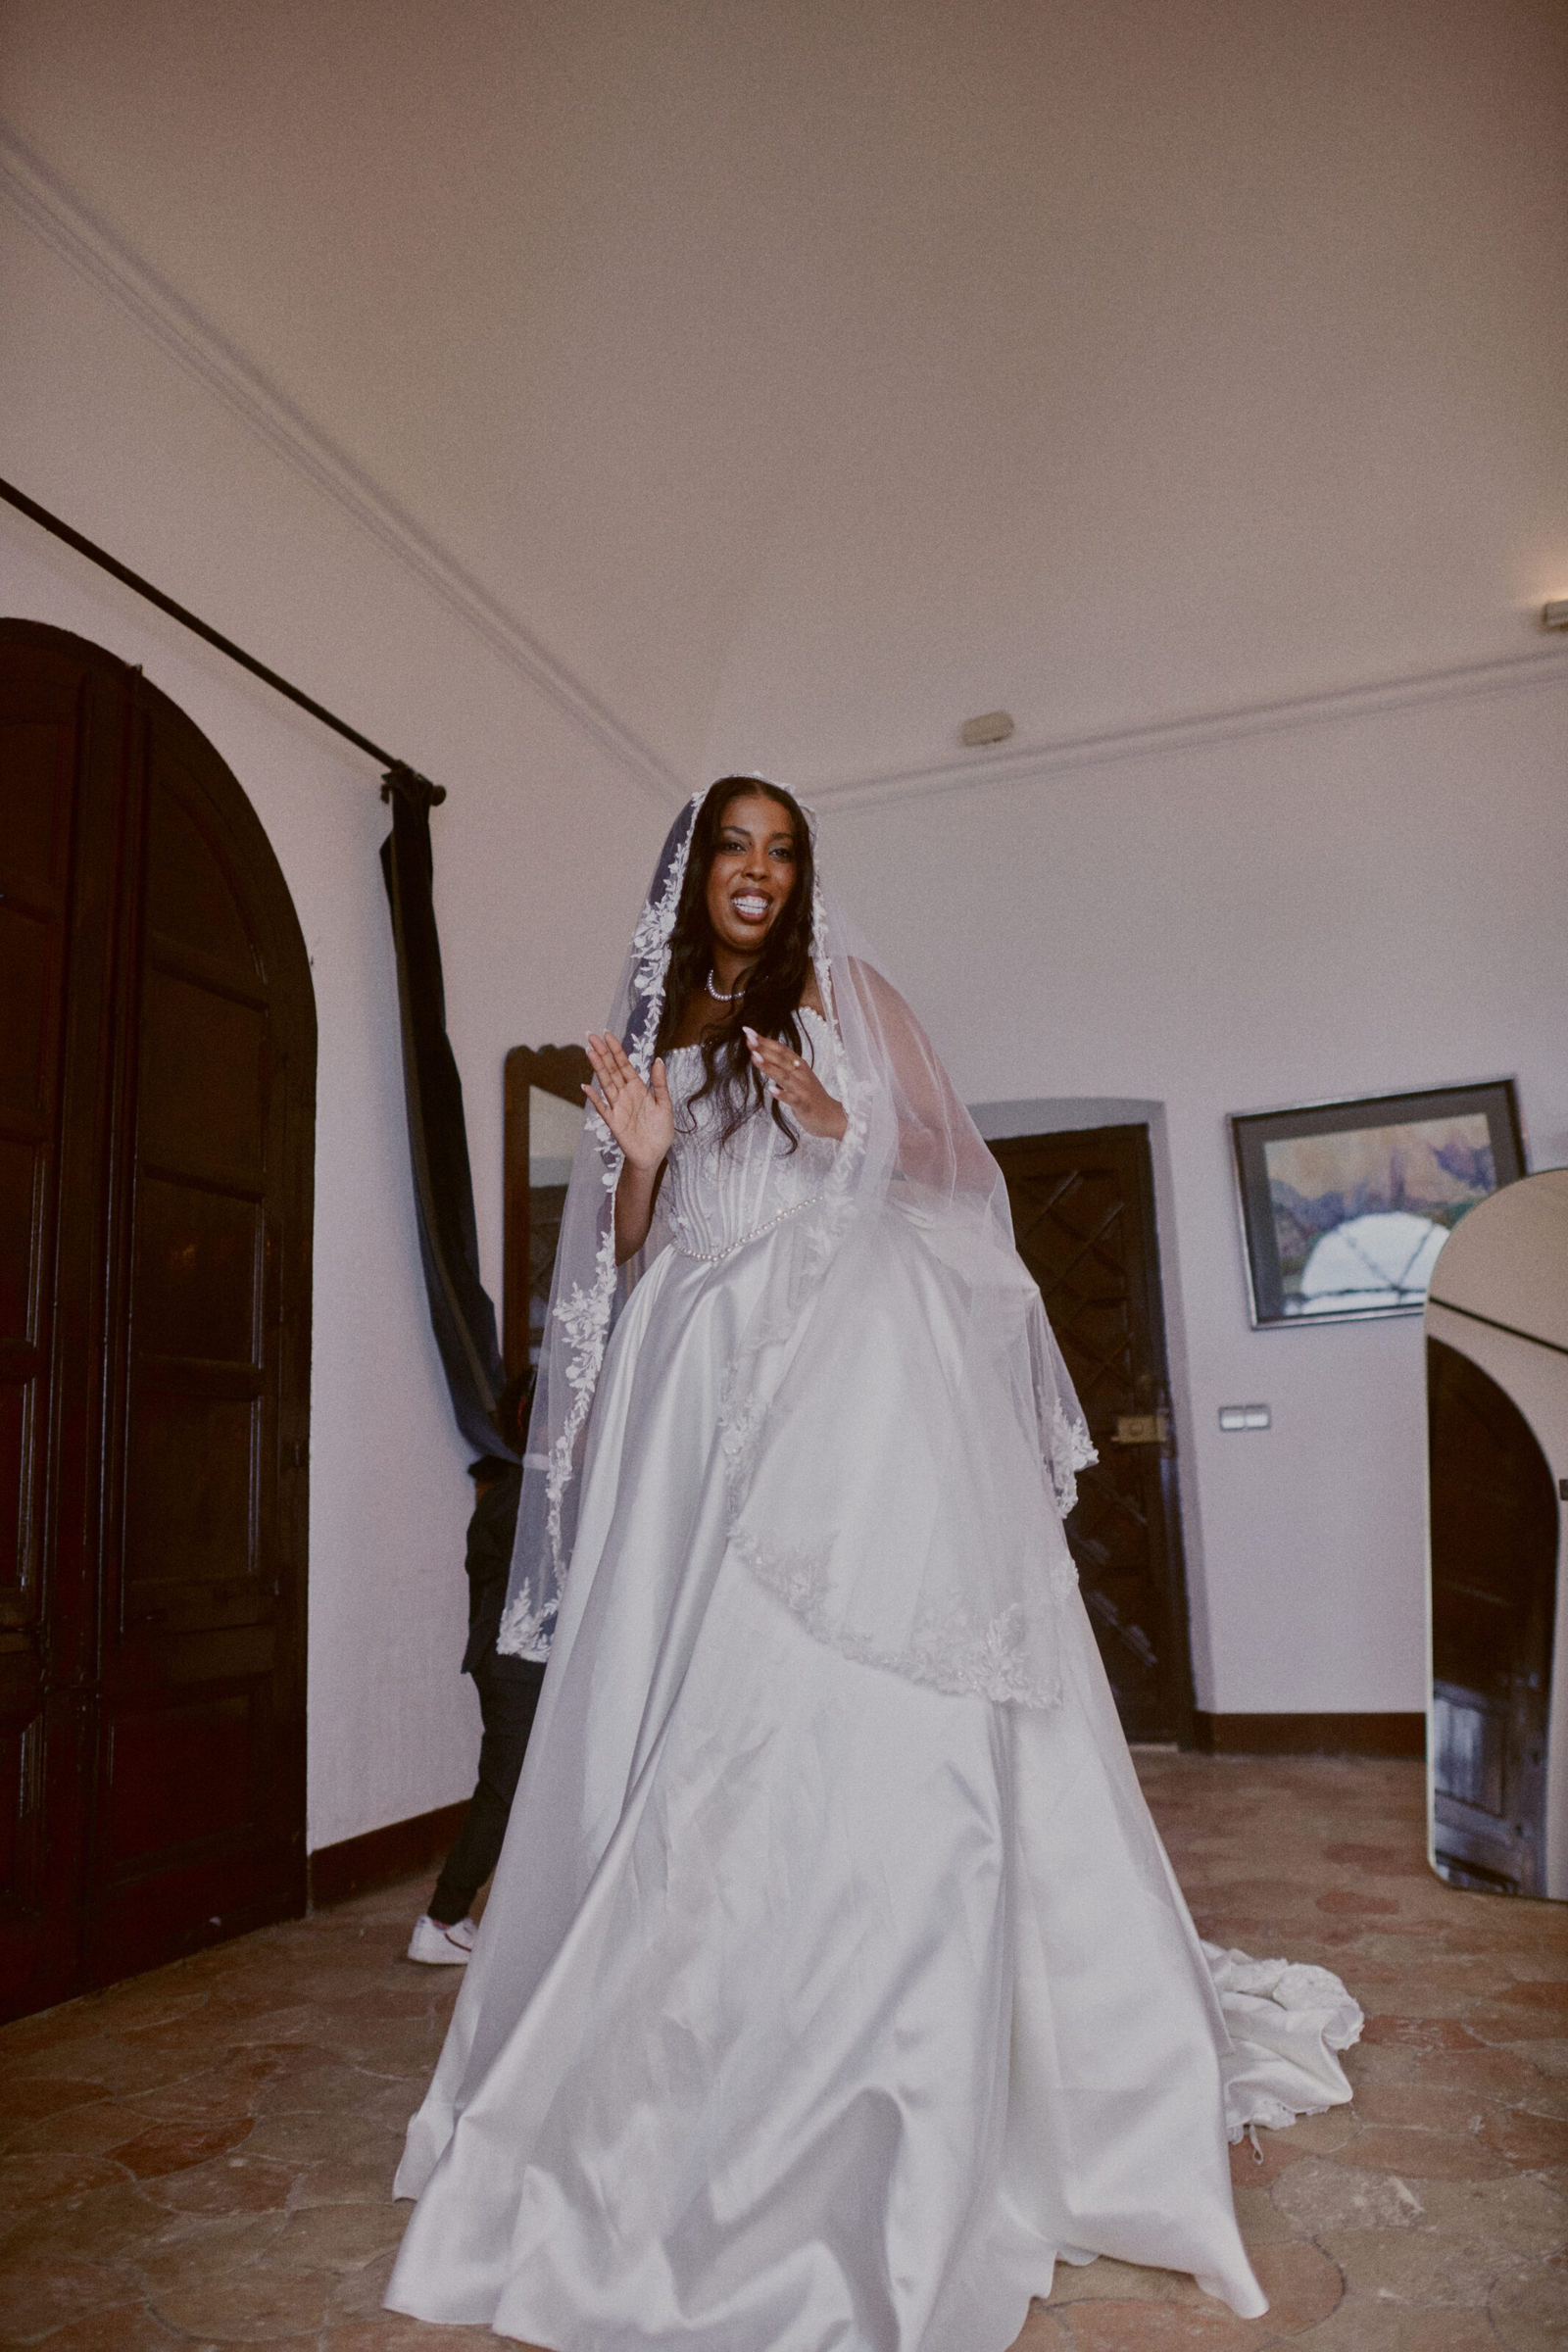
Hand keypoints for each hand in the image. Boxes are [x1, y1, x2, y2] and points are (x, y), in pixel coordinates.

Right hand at [584, 1033, 673, 1170]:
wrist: (654, 1155)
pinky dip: (595, 1098)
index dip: (616, 1049)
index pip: (624, 1064)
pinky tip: (586, 1087)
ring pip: (606, 1083)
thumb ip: (660, 1084)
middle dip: (603, 1052)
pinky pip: (602, 1108)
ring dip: (598, 1067)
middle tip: (591, 1035)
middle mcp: (625, 1094)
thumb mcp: (665, 1104)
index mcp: (638, 1088)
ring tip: (589, 1051)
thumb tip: (658, 1060)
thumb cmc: (660, 1131)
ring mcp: (618, 1107)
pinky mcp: (614, 1122)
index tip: (607, 1034)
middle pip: (612, 1069)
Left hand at [744, 1026, 847, 1141]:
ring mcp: (803, 1089)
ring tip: (754, 1057)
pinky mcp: (804, 1105)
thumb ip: (782, 1066)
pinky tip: (771, 1089)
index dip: (765, 1040)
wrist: (831, 1116)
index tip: (748, 1031)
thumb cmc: (810, 1096)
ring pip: (784, 1076)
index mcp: (799, 1065)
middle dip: (764, 1048)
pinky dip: (782, 1094)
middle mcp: (801, 1074)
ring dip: (769, 1066)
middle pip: (781, 1059)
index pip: (781, 1049)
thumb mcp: (797, 1077)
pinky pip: (792, 1099)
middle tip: (748, 1039)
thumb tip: (761, 1054)